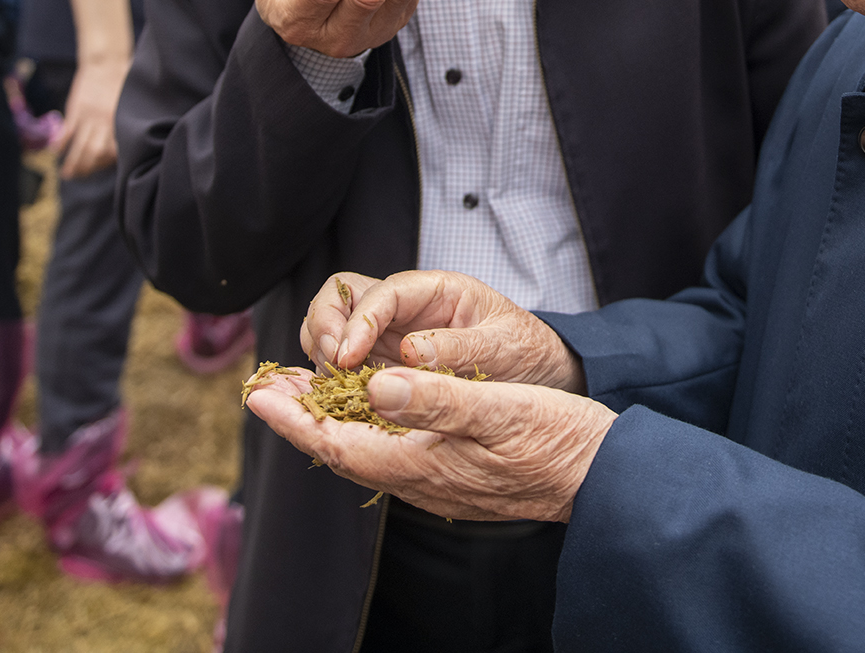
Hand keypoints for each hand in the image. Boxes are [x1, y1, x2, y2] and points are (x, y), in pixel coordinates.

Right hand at [53, 56, 126, 177]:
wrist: (106, 61)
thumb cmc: (125, 82)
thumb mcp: (133, 103)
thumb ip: (130, 123)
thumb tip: (132, 144)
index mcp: (121, 121)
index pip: (115, 151)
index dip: (108, 162)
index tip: (103, 166)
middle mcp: (105, 121)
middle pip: (95, 152)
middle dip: (88, 168)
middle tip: (82, 176)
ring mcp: (89, 116)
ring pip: (80, 146)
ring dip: (73, 163)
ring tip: (68, 175)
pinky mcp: (76, 109)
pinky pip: (67, 131)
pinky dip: (60, 144)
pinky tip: (56, 153)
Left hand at [245, 364, 614, 522]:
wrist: (606, 477)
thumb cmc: (559, 440)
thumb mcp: (500, 408)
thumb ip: (437, 398)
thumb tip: (374, 386)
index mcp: (424, 463)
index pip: (339, 442)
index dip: (295, 417)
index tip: (257, 392)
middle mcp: (423, 479)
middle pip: (344, 447)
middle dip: (303, 415)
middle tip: (266, 383)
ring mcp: (440, 480)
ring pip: (368, 449)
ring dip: (331, 418)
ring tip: (304, 389)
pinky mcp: (458, 474)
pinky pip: (394, 450)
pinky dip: (368, 424)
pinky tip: (370, 407)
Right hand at [300, 270, 584, 391]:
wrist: (538, 373)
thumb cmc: (526, 351)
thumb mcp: (503, 347)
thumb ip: (460, 348)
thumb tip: (412, 351)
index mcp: (434, 291)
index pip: (381, 293)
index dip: (359, 321)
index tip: (348, 356)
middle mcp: (404, 309)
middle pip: (341, 298)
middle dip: (325, 326)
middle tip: (331, 367)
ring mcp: (389, 337)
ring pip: (333, 329)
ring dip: (321, 353)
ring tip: (330, 387)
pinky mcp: (384, 367)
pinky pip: (344, 366)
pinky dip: (331, 380)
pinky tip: (334, 404)